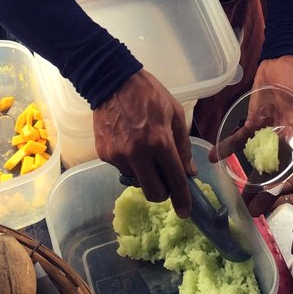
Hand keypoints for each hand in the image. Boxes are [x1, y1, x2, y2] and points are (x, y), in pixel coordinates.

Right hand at [93, 70, 195, 217]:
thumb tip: (189, 173)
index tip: (185, 212)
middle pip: (154, 193)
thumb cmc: (148, 94)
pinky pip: (122, 169)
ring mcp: (118, 156)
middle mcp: (137, 153)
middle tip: (166, 178)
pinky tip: (129, 142)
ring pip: (137, 181)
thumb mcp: (174, 113)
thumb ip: (183, 145)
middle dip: (163, 191)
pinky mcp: (104, 154)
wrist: (111, 81)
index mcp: (159, 141)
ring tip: (144, 150)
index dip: (182, 200)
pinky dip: (130, 163)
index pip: (174, 180)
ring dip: (145, 174)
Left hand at [210, 55, 292, 216]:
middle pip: (275, 175)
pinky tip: (215, 158)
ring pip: (257, 164)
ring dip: (246, 181)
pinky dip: (227, 148)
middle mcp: (285, 143)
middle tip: (250, 211)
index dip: (287, 188)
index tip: (275, 199)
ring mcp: (268, 135)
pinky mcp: (252, 123)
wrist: (285, 57)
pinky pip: (240, 140)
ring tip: (235, 199)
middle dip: (264, 194)